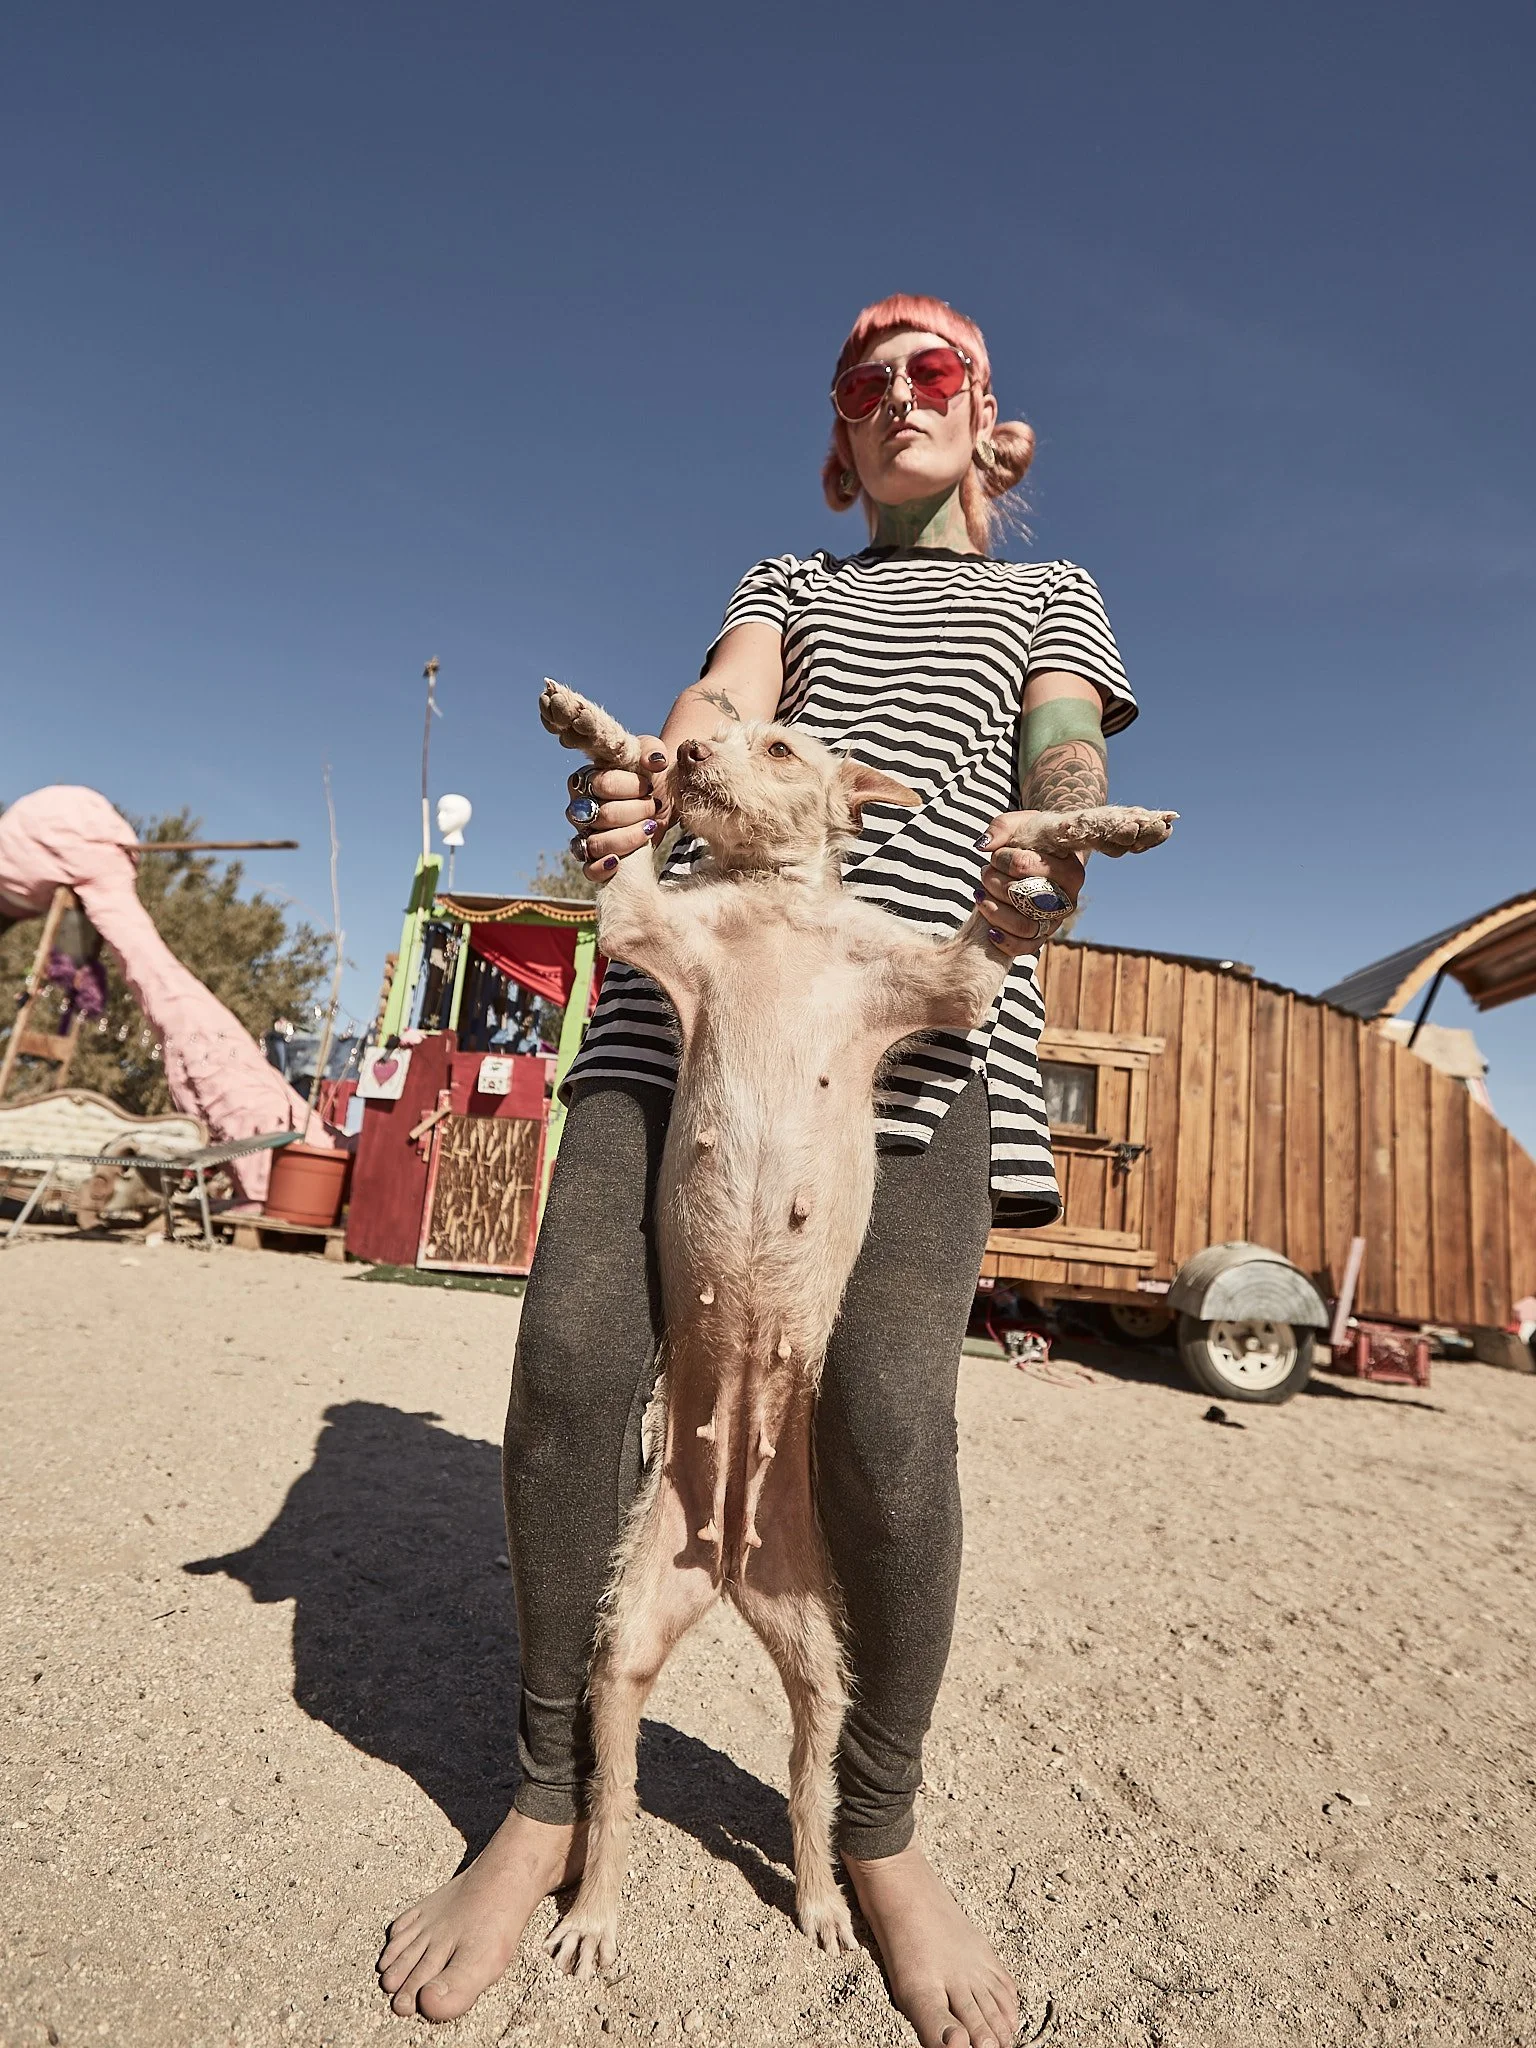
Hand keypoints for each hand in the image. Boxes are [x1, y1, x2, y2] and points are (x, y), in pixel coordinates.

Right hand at [564, 735, 670, 883]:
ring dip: (629, 837)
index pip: (602, 784)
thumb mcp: (652, 755)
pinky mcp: (593, 858)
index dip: (631, 786)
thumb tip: (655, 762)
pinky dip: (602, 867)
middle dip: (637, 811)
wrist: (658, 800)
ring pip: (596, 843)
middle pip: (603, 815)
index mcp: (586, 779)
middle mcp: (579, 807)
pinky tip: (619, 862)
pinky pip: (588, 870)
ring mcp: (583, 834)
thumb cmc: (648, 775)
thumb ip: (651, 751)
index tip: (648, 785)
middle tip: (652, 806)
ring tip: (649, 827)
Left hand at [973, 812, 1084, 957]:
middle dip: (996, 884)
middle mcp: (1068, 897)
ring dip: (995, 912)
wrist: (1043, 858)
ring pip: (1025, 925)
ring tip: (980, 896)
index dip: (1003, 859)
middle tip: (985, 873)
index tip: (996, 855)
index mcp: (1070, 868)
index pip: (1028, 865)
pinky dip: (1005, 941)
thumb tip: (983, 846)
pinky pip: (1025, 947)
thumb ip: (1001, 828)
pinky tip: (989, 929)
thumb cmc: (1032, 840)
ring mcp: (1056, 919)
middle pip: (1026, 896)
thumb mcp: (1020, 825)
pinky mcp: (1043, 935)